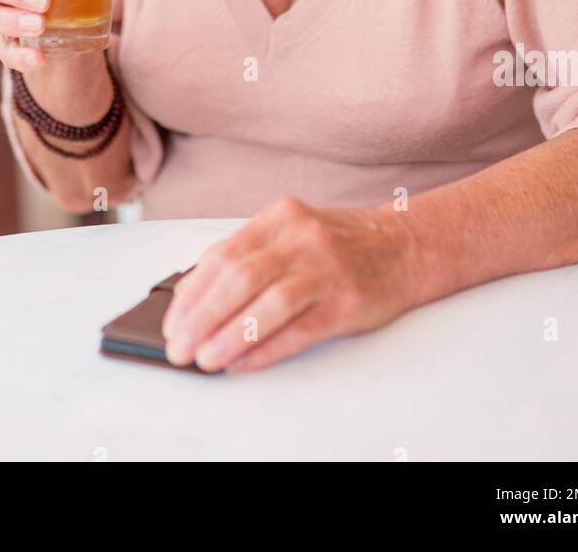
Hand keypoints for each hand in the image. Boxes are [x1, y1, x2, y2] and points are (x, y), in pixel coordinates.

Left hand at [160, 196, 420, 373]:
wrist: (405, 246)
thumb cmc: (339, 244)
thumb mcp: (292, 232)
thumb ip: (250, 256)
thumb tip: (196, 300)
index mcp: (280, 216)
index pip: (222, 255)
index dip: (191, 293)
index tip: (172, 322)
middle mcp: (302, 237)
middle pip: (240, 278)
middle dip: (201, 317)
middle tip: (179, 347)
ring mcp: (327, 269)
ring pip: (268, 304)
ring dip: (230, 336)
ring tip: (205, 359)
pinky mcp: (347, 303)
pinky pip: (299, 330)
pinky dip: (266, 350)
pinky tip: (244, 363)